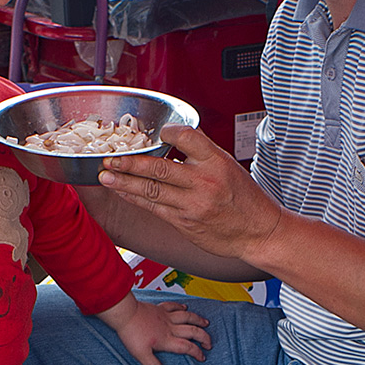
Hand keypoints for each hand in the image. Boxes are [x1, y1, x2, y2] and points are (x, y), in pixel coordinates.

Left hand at [95, 293, 211, 364]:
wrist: (125, 314)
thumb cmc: (131, 333)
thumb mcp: (140, 355)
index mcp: (167, 339)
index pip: (187, 347)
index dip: (197, 352)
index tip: (203, 357)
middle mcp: (170, 327)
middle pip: (192, 331)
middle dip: (204, 337)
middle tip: (209, 343)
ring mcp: (165, 316)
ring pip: (187, 317)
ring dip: (198, 320)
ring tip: (206, 323)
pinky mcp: (159, 308)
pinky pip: (174, 306)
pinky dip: (181, 306)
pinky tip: (185, 307)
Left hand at [97, 125, 283, 263]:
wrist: (259, 232)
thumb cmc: (245, 199)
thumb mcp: (229, 167)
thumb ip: (202, 154)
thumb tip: (175, 140)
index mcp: (217, 162)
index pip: (187, 137)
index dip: (168, 132)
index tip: (156, 132)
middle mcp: (204, 182)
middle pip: (159, 168)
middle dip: (130, 163)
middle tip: (110, 158)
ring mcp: (193, 204)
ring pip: (151, 190)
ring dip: (125, 183)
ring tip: (105, 176)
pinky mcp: (185, 223)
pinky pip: (154, 208)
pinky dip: (135, 199)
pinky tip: (122, 193)